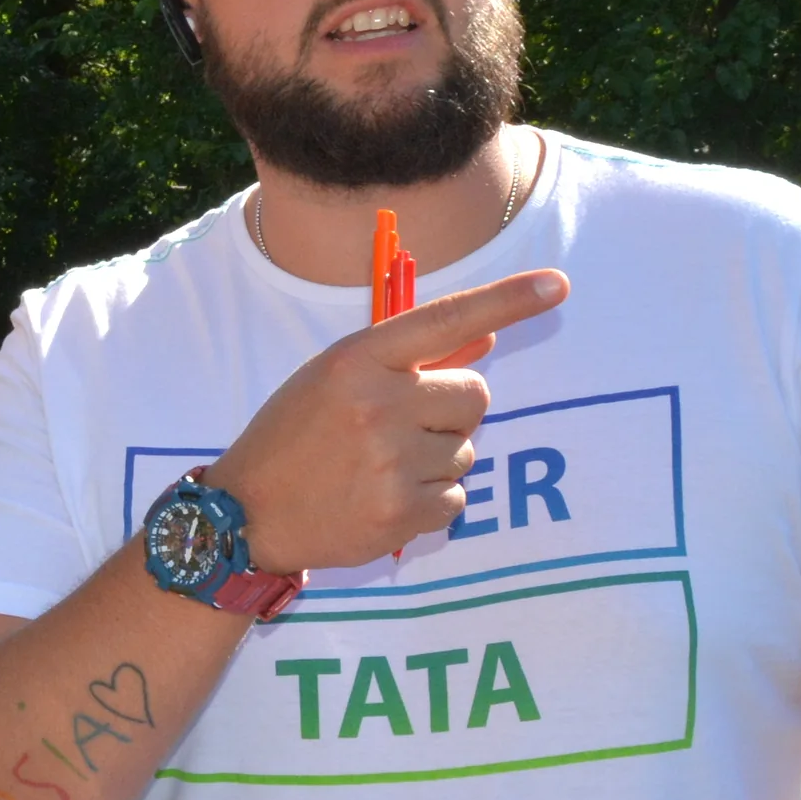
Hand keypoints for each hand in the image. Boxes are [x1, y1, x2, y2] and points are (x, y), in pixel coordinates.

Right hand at [206, 271, 566, 571]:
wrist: (244, 514)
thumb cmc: (293, 437)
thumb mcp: (336, 380)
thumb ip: (410, 360)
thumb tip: (487, 338)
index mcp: (358, 358)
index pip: (446, 319)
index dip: (507, 300)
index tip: (556, 286)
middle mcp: (379, 403)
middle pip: (474, 395)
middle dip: (452, 412)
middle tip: (399, 430)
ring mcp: (392, 460)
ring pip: (467, 451)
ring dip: (436, 460)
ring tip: (379, 470)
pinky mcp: (401, 512)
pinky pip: (456, 498)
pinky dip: (430, 502)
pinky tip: (384, 500)